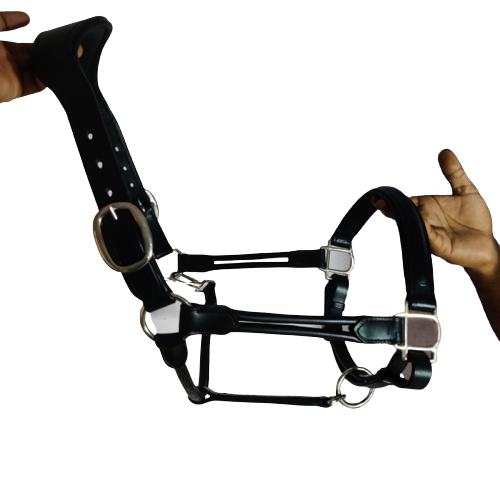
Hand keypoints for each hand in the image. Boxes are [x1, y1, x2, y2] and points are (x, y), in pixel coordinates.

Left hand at [1, 11, 82, 102]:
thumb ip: (5, 19)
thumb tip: (27, 17)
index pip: (19, 42)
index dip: (36, 40)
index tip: (53, 36)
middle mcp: (4, 61)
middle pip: (33, 57)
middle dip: (50, 52)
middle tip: (68, 46)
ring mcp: (10, 75)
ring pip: (37, 70)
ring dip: (53, 64)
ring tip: (70, 55)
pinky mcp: (15, 89)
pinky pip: (36, 83)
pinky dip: (49, 78)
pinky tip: (60, 69)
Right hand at [371, 149, 497, 275]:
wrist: (488, 244)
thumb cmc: (475, 221)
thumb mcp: (466, 191)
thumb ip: (454, 172)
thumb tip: (445, 151)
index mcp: (427, 207)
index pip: (405, 200)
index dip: (391, 198)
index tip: (379, 195)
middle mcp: (425, 219)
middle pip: (403, 212)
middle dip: (390, 208)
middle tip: (379, 201)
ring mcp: (430, 232)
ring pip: (412, 224)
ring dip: (402, 218)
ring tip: (389, 209)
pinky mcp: (439, 245)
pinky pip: (428, 236)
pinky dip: (423, 229)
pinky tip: (420, 221)